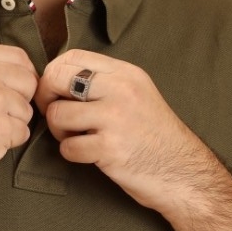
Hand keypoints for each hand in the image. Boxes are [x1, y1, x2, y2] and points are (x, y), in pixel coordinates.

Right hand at [0, 45, 38, 198]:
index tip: (15, 91)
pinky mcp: (0, 128)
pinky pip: (22, 134)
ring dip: (13, 125)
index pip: (19, 57)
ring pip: (26, 111)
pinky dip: (8, 143)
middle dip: (20, 101)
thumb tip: (23, 74)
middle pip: (29, 82)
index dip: (23, 76)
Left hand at [36, 50, 200, 210]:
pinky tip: (89, 155)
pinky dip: (72, 154)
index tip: (56, 94)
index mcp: (125, 73)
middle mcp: (121, 89)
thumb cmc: (155, 137)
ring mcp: (116, 118)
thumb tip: (58, 80)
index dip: (52, 75)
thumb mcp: (137, 94)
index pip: (71, 57)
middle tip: (58, 117)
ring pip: (58, 114)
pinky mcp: (110, 148)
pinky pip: (68, 147)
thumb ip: (104, 83)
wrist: (184, 173)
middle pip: (57, 79)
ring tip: (77, 138)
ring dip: (59, 131)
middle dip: (47, 99)